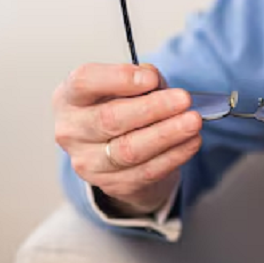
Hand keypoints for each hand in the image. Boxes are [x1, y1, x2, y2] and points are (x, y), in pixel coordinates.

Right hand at [53, 63, 201, 215]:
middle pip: (109, 119)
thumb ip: (141, 78)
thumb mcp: (127, 86)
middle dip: (152, 108)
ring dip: (167, 134)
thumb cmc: (122, 107)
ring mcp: (88, 162)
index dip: (118, 79)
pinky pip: (146, 171)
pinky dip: (174, 155)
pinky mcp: (112, 184)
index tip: (151, 79)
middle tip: (184, 99)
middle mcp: (72, 131)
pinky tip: (191, 142)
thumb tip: (152, 80)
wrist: (118, 150)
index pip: (84, 82)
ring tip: (193, 121)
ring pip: (129, 150)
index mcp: (71, 98)